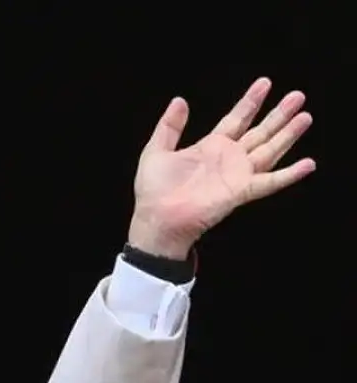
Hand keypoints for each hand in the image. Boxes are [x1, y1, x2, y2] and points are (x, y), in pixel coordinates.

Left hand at [128, 78, 314, 257]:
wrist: (157, 218)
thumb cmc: (154, 190)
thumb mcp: (157, 150)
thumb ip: (169, 126)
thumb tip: (179, 100)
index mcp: (210, 147)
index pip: (236, 119)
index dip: (251, 102)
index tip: (265, 83)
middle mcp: (229, 158)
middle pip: (260, 132)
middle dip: (279, 114)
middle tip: (298, 96)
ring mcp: (238, 174)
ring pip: (270, 150)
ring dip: (288, 135)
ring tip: (305, 117)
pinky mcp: (242, 191)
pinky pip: (270, 182)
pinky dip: (290, 174)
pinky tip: (308, 163)